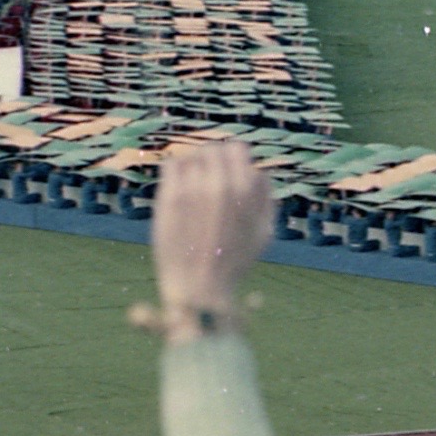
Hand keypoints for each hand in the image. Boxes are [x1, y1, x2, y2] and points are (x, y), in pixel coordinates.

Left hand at [150, 139, 271, 323]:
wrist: (200, 287)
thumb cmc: (234, 263)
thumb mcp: (263, 233)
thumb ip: (265, 198)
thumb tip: (258, 171)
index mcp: (245, 190)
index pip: (236, 149)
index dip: (232, 157)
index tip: (226, 168)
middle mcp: (220, 184)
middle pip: (212, 149)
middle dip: (211, 159)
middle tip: (207, 176)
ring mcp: (192, 189)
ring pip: (191, 155)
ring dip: (193, 165)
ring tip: (192, 183)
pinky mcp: (169, 197)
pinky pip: (171, 165)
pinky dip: (175, 170)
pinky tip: (178, 185)